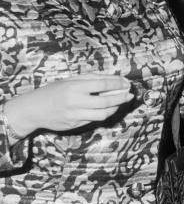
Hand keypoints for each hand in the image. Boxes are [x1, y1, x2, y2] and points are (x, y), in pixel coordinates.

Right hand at [4, 74, 132, 137]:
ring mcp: (75, 115)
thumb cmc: (54, 91)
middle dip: (121, 97)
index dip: (118, 84)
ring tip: (121, 101)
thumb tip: (115, 78)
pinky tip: (109, 108)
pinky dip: (104, 113)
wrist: (34, 109)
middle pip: (106, 101)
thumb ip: (93, 78)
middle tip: (130, 94)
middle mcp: (76, 102)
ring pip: (103, 114)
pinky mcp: (75, 125)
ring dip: (116, 107)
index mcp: (75, 87)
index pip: (102, 85)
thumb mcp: (71, 79)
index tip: (127, 83)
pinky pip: (94, 119)